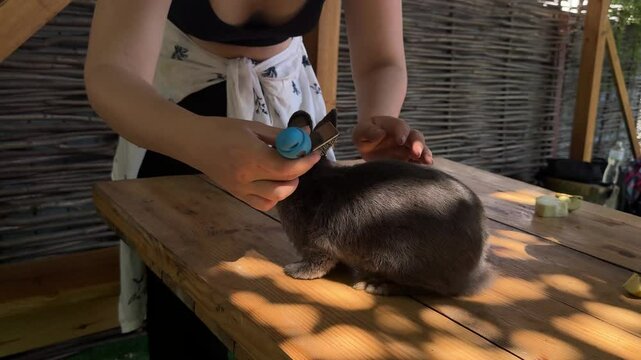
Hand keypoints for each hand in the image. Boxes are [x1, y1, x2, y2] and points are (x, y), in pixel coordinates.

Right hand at [197, 118, 319, 210]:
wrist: (194, 142)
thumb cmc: (223, 130)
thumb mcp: (253, 127)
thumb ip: (279, 136)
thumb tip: (303, 135)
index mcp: (252, 158)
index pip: (287, 168)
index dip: (306, 162)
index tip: (315, 153)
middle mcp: (248, 178)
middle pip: (284, 185)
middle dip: (298, 174)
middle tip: (299, 161)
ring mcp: (242, 190)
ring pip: (275, 199)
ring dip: (287, 187)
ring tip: (285, 172)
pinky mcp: (238, 195)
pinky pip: (262, 204)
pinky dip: (274, 197)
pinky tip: (273, 182)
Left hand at [352, 116, 432, 163]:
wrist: (369, 144)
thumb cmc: (364, 136)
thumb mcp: (360, 131)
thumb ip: (368, 131)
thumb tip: (380, 134)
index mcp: (393, 126)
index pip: (400, 127)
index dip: (401, 132)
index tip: (400, 141)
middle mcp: (405, 136)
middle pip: (415, 137)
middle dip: (417, 144)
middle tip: (416, 153)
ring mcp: (409, 149)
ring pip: (421, 149)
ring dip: (425, 155)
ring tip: (428, 163)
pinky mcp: (410, 161)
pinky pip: (419, 163)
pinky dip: (423, 167)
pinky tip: (426, 172)